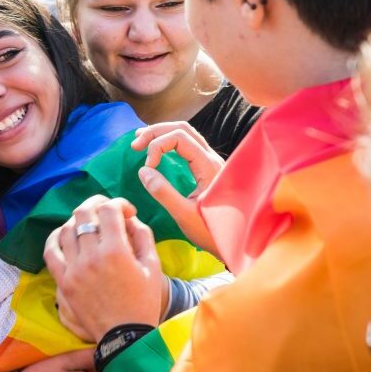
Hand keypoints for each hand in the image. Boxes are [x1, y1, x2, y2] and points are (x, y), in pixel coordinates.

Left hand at [44, 196, 166, 341]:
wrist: (125, 337)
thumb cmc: (144, 302)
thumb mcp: (153, 266)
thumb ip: (143, 235)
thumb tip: (128, 217)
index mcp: (117, 251)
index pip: (109, 210)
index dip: (118, 204)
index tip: (126, 211)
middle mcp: (91, 257)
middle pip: (84, 213)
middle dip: (96, 204)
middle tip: (105, 210)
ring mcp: (74, 269)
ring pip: (66, 228)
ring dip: (78, 220)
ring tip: (89, 223)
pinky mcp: (63, 281)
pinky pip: (51, 251)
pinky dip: (56, 238)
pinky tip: (65, 235)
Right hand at [131, 122, 223, 254]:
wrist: (235, 242)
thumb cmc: (212, 232)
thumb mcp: (184, 216)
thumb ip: (163, 192)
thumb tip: (143, 171)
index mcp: (208, 166)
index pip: (179, 138)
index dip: (157, 146)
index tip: (147, 167)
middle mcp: (212, 158)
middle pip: (182, 129)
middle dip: (156, 132)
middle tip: (135, 145)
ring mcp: (211, 162)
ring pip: (186, 134)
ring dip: (162, 134)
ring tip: (141, 142)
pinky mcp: (207, 168)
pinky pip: (187, 144)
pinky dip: (169, 142)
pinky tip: (157, 150)